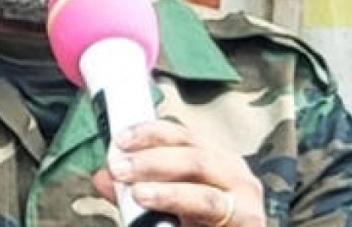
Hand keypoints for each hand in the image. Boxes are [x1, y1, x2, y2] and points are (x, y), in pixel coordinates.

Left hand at [92, 120, 267, 226]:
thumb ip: (138, 189)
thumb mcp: (169, 201)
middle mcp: (235, 176)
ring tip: (140, 194)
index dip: (151, 134)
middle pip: (195, 160)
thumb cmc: (201, 221)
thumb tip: (102, 177)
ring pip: (206, 197)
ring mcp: (245, 206)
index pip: (183, 136)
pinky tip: (166, 223)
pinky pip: (213, 219)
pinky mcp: (248, 226)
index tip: (120, 140)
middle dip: (154, 162)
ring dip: (169, 194)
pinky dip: (182, 217)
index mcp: (216, 159)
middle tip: (120, 169)